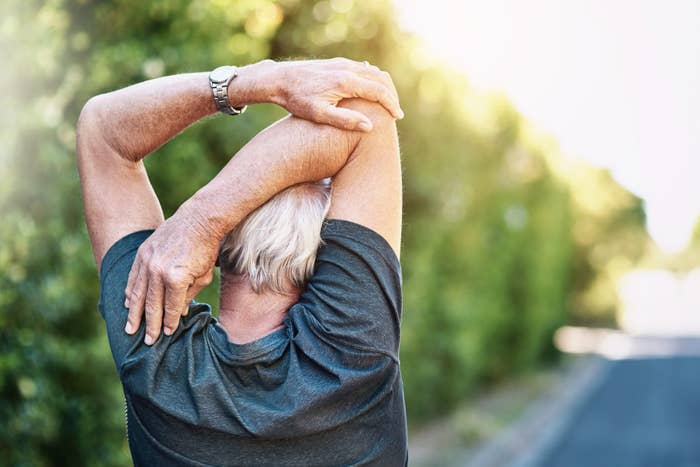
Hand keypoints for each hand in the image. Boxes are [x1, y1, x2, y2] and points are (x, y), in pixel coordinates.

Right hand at [124, 209, 216, 344]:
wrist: (198, 219)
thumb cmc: (206, 249)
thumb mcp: (204, 276)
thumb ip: (190, 295)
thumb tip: (180, 312)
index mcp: (175, 278)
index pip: (171, 307)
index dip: (170, 322)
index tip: (168, 334)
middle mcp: (157, 271)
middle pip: (151, 305)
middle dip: (150, 325)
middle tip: (148, 341)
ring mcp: (147, 261)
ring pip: (138, 293)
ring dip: (134, 313)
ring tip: (130, 329)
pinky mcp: (142, 253)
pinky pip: (133, 277)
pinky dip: (130, 291)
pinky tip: (128, 304)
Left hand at [251, 58, 403, 130]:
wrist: (279, 79)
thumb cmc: (297, 100)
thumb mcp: (319, 115)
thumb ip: (345, 120)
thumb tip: (370, 126)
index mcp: (345, 82)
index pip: (378, 92)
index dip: (391, 105)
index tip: (398, 117)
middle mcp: (347, 68)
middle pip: (380, 79)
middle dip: (392, 96)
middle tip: (396, 112)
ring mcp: (342, 63)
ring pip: (373, 72)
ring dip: (383, 87)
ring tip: (387, 104)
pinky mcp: (337, 63)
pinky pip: (363, 69)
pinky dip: (373, 80)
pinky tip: (372, 91)